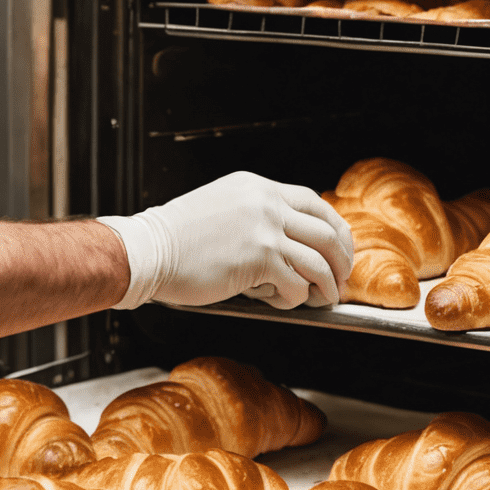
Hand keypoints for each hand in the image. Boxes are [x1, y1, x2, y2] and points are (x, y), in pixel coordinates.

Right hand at [99, 171, 353, 310]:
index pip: (314, 202)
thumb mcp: (222, 209)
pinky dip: (295, 298)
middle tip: (340, 280)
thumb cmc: (176, 240)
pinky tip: (279, 301)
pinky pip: (296, 284)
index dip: (334, 229)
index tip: (339, 250)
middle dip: (342, 260)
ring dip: (325, 285)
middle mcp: (266, 203)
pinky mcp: (259, 259)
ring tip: (320, 299)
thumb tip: (289, 245)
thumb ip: (256, 216)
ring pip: (319, 261)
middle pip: (328, 231)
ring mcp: (265, 230)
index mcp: (258, 188)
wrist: (148, 251)